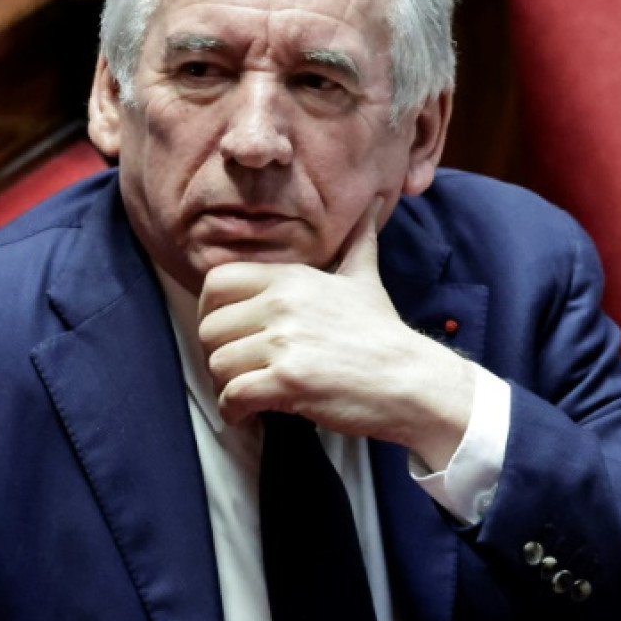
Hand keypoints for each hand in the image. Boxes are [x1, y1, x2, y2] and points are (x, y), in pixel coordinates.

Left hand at [197, 199, 473, 468]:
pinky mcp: (288, 380)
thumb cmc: (383, 335)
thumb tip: (370, 207)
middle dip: (216, 354)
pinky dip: (234, 410)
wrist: (411, 381)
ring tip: (245, 392)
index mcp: (291, 278)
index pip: (217, 283)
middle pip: (210, 328)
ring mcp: (285, 342)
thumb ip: (358, 243)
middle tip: (236, 369)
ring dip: (225, 385)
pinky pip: (233, 395)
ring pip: (217, 364)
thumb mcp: (365, 279)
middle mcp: (283, 304)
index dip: (211, 311)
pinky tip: (248, 413)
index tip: (225, 332)